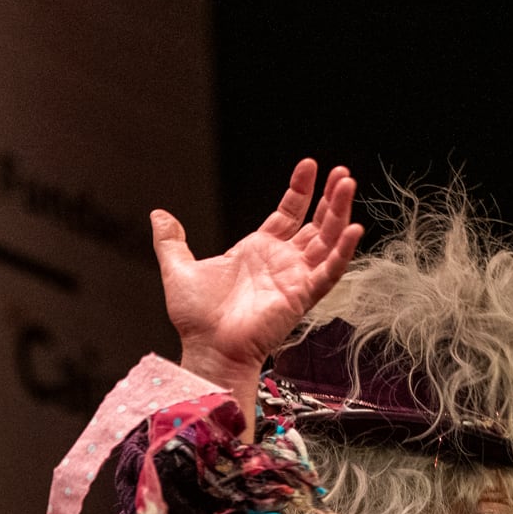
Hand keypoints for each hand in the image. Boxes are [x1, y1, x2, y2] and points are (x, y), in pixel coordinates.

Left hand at [155, 158, 361, 411]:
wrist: (207, 348)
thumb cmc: (197, 319)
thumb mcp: (179, 269)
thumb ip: (171, 241)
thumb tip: (159, 215)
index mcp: (258, 251)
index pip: (289, 213)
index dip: (301, 190)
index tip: (309, 165)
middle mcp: (282, 262)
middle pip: (315, 223)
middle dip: (330, 197)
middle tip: (342, 172)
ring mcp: (295, 277)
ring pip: (328, 240)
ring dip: (340, 212)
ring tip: (349, 184)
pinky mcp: (302, 295)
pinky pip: (330, 271)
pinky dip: (344, 251)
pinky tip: (353, 227)